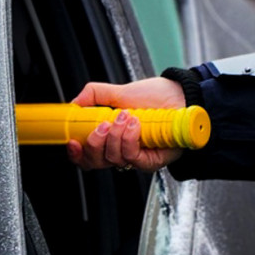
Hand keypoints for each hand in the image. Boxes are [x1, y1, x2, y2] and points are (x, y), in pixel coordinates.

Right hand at [66, 77, 186, 172]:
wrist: (182, 97)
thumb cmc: (156, 97)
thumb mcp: (120, 92)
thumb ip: (94, 95)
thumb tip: (74, 104)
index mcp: (110, 138)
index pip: (86, 155)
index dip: (76, 153)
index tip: (73, 141)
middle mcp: (121, 150)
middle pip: (95, 163)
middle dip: (94, 143)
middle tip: (103, 124)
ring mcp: (135, 158)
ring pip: (112, 159)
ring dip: (115, 136)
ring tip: (126, 117)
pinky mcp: (150, 161)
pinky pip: (132, 157)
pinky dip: (129, 139)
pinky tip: (135, 125)